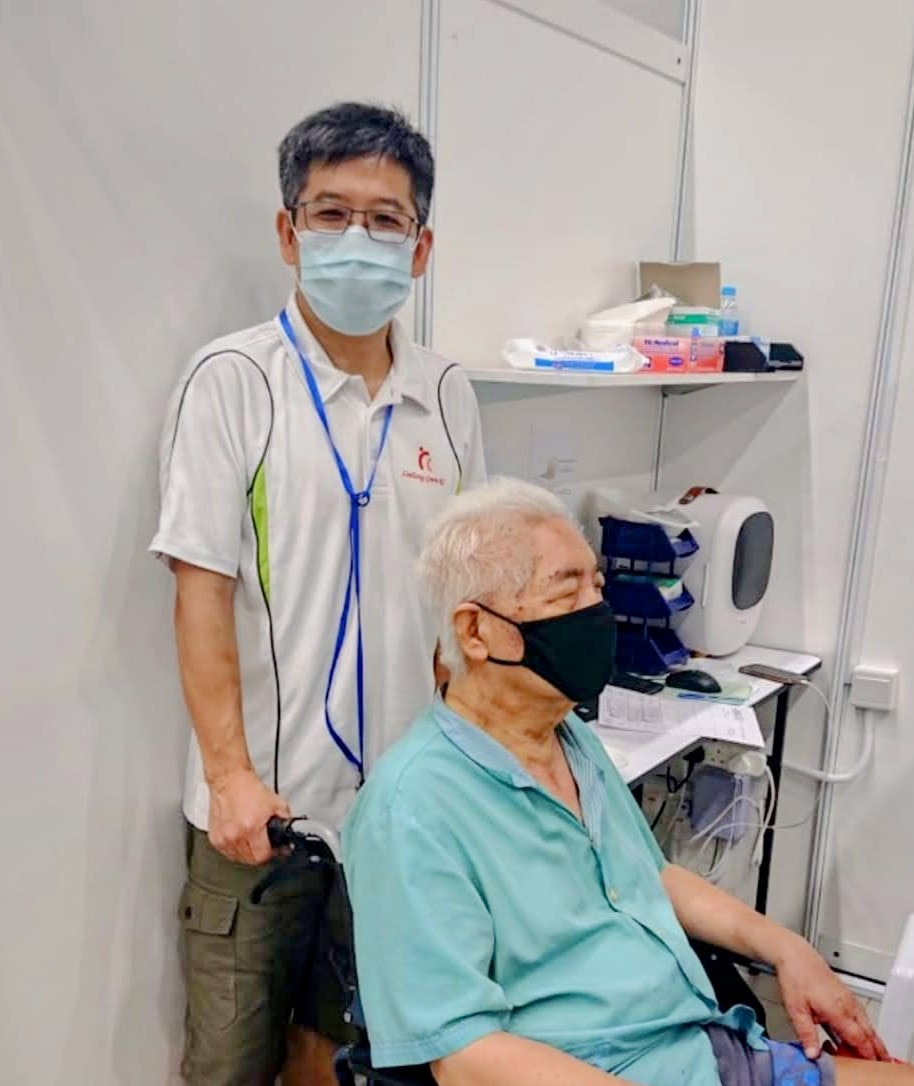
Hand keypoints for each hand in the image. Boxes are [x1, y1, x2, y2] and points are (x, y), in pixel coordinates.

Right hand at [207, 767, 289, 864]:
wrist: (230, 780)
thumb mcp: (277, 803)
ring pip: (239, 858)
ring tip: (252, 838)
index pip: (263, 856)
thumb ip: (286, 821)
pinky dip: (235, 848)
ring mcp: (223, 838)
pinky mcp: (215, 839)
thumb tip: (290, 835)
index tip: (273, 848)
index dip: (271, 853)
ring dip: (247, 852)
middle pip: (252, 859)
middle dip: (261, 852)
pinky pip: (228, 853)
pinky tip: (240, 837)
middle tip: (264, 843)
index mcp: (251, 827)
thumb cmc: (249, 789)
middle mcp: (235, 835)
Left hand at [774, 934, 889, 1060]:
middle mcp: (847, 1004)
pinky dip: (865, 1029)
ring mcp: (849, 999)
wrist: (796, 955)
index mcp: (837, 1009)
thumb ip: (806, 1033)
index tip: (869, 1065)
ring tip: (870, 1054)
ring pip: (867, 1024)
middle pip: (868, 1032)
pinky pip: (861, 1016)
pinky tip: (859, 1036)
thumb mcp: (796, 1009)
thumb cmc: (796, 977)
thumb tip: (812, 1054)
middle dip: (874, 1049)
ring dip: (870, 1039)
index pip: (859, 1038)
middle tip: (874, 1062)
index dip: (865, 1054)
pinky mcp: (847, 996)